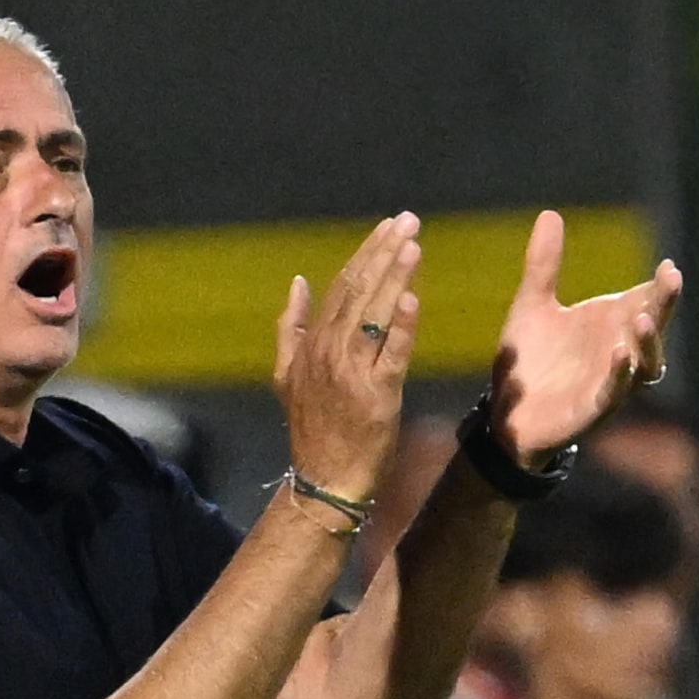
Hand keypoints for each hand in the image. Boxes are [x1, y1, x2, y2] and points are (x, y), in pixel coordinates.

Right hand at [273, 213, 421, 499]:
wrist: (324, 478)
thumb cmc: (313, 427)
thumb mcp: (285, 375)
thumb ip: (290, 327)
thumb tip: (297, 281)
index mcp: (311, 344)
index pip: (341, 287)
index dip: (365, 253)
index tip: (388, 226)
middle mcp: (329, 352)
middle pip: (359, 292)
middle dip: (384, 253)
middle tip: (408, 220)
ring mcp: (352, 373)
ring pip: (375, 314)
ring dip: (394, 277)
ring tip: (413, 244)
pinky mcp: (378, 395)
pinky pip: (392, 354)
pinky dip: (402, 327)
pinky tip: (413, 299)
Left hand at [490, 210, 681, 461]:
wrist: (507, 412)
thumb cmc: (530, 360)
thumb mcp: (532, 305)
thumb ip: (544, 264)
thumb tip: (550, 213)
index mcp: (611, 323)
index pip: (645, 300)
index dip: (660, 286)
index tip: (667, 266)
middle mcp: (620, 351)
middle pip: (653, 326)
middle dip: (664, 305)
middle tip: (671, 279)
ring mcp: (611, 382)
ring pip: (645, 363)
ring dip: (648, 343)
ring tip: (643, 319)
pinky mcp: (593, 409)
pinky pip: (613, 392)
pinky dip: (619, 374)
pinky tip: (618, 354)